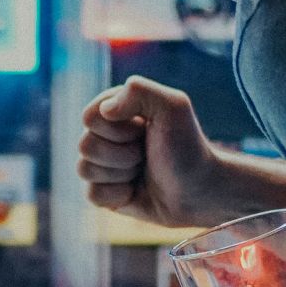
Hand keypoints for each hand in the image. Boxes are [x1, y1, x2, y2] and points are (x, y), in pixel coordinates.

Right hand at [79, 76, 224, 228]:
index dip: (117, 129)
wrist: (201, 192)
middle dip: (121, 154)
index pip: (90, 117)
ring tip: (142, 171)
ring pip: (85, 170)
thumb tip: (105, 110)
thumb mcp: (173, 107)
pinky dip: (117, 195)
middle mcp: (107, 135)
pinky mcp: (105, 192)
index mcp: (117, 109)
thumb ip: (139, 91)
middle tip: (146, 154)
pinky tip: (135, 190)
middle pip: (85, 145)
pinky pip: (92, 194)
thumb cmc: (188, 147)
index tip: (145, 130)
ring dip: (121, 174)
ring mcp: (104, 164)